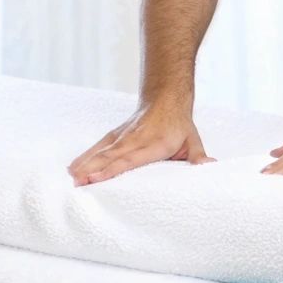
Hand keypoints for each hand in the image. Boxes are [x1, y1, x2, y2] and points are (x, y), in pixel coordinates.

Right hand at [68, 99, 213, 185]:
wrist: (166, 99)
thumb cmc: (179, 125)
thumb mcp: (192, 140)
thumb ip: (198, 156)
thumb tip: (210, 166)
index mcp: (153, 144)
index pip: (129, 159)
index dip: (111, 169)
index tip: (96, 178)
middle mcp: (134, 140)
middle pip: (110, 157)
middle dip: (93, 170)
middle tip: (77, 183)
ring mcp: (122, 137)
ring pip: (101, 151)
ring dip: (85, 164)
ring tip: (71, 178)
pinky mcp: (115, 135)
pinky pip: (98, 147)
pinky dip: (85, 156)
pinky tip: (73, 167)